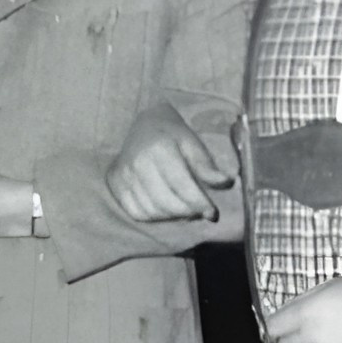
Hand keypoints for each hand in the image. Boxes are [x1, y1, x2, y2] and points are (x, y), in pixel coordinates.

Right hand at [108, 104, 233, 222]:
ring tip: (184, 209)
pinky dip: (154, 216)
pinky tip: (165, 208)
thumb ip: (206, 165)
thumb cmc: (171, 135)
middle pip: (166, 202)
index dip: (199, 203)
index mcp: (159, 148)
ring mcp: (123, 175)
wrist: (142, 125)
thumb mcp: (192, 143)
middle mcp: (137, 163)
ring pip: (151, 210)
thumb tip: (226, 183)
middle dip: (187, 212)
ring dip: (172, 216)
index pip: (181, 185)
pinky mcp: (115, 184)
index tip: (212, 213)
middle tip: (199, 212)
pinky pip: (136, 212)